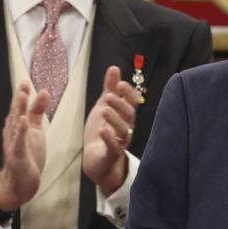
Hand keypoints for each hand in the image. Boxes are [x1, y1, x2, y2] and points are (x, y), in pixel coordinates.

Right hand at [0, 82, 49, 211]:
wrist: (18, 184)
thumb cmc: (27, 156)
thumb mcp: (35, 131)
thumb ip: (37, 113)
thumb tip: (44, 93)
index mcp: (19, 127)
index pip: (21, 107)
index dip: (24, 94)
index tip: (27, 80)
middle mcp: (13, 133)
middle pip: (17, 112)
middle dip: (20, 97)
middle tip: (24, 82)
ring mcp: (14, 144)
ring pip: (16, 124)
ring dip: (19, 109)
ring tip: (23, 95)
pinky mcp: (17, 155)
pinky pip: (19, 142)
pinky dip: (20, 131)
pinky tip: (23, 121)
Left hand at [83, 66, 140, 194]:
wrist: (95, 160)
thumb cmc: (102, 132)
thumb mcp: (104, 106)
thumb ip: (110, 88)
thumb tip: (114, 68)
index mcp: (124, 116)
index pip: (132, 103)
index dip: (128, 93)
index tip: (120, 84)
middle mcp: (126, 128)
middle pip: (129, 115)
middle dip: (121, 105)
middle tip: (109, 96)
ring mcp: (120, 142)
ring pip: (123, 130)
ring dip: (115, 119)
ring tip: (104, 110)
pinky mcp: (111, 154)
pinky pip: (114, 147)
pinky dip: (109, 138)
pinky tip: (103, 130)